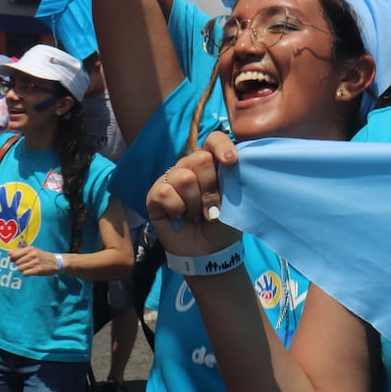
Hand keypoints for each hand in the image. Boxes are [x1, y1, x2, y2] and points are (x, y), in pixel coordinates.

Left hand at [9, 245, 59, 275]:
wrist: (57, 262)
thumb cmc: (43, 256)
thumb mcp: (34, 250)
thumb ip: (21, 251)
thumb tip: (9, 254)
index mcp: (31, 249)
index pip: (14, 254)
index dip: (12, 258)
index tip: (14, 259)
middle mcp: (33, 255)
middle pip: (17, 262)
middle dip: (19, 264)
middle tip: (25, 264)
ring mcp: (35, 263)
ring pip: (20, 268)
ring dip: (23, 269)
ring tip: (28, 267)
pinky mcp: (38, 270)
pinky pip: (25, 273)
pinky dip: (26, 273)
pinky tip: (31, 271)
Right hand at [146, 131, 241, 258]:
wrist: (209, 251)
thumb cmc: (224, 224)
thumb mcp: (235, 202)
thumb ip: (232, 179)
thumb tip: (230, 163)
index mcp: (212, 163)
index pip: (213, 140)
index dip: (221, 147)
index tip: (231, 162)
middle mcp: (190, 166)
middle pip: (200, 159)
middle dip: (210, 188)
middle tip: (211, 208)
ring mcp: (171, 179)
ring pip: (184, 177)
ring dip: (194, 203)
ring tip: (196, 215)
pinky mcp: (154, 194)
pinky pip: (165, 192)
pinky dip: (176, 209)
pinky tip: (178, 217)